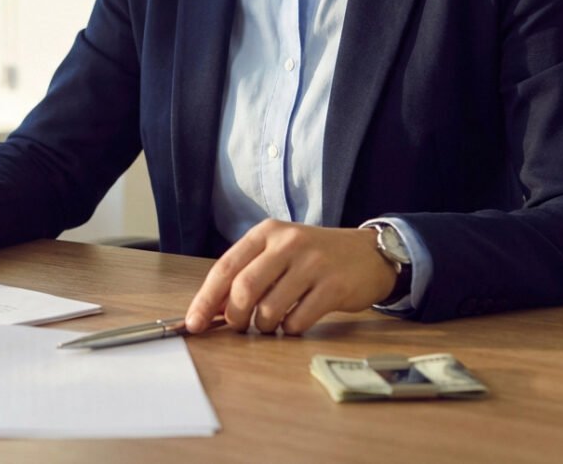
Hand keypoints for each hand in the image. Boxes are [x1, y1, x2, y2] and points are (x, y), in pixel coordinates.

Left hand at [184, 219, 396, 335]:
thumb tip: (212, 310)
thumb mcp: (278, 253)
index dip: (206, 299)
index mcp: (267, 233)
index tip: (193, 324)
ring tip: (270, 324)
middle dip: (234, 316)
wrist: (368, 253)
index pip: (225, 267)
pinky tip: (294, 323)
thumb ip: (247, 274)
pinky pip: (298, 320)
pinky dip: (289, 330)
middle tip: (238, 327)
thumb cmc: (313, 257)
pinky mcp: (335, 286)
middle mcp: (288, 243)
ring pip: (270, 308)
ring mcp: (313, 264)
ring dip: (263, 326)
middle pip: (244, 288)